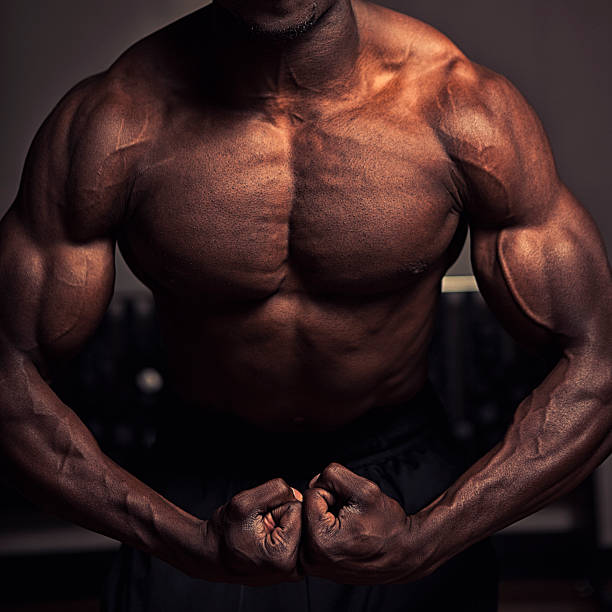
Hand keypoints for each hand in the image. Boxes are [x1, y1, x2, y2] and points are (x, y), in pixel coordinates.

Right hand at [206, 478, 302, 584]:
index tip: (257, 522)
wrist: (210, 554)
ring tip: (261, 534)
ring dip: (281, 523)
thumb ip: (276, 490)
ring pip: (298, 526)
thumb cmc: (223, 532)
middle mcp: (294, 569)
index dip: (274, 507)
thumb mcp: (244, 502)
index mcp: (284, 556)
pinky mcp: (293, 567)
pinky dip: (281, 532)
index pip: (297, 509)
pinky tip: (266, 540)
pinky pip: (295, 536)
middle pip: (301, 519)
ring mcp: (294, 570)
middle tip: (258, 528)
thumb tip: (298, 494)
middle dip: (280, 515)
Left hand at [301, 463, 423, 583]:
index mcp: (319, 542)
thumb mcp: (364, 489)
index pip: (311, 494)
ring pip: (309, 520)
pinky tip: (344, 536)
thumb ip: (333, 474)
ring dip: (327, 516)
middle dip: (328, 505)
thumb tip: (315, 481)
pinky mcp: (317, 567)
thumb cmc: (388, 525)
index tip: (352, 508)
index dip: (334, 493)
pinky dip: (327, 529)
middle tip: (351, 518)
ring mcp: (313, 566)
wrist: (404, 554)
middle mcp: (311, 559)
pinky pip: (312, 534)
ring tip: (349, 527)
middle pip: (307, 508)